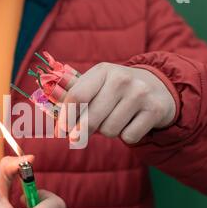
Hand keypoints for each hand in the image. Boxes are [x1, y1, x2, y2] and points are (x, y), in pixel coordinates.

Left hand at [57, 63, 175, 143]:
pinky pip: (129, 137)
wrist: (159, 87)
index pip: (76, 96)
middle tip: (82, 133)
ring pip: (109, 130)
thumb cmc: (117, 89)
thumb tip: (47, 102)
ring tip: (115, 119)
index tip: (61, 130)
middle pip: (91, 118)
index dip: (65, 117)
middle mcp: (122, 79)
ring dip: (108, 131)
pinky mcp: (155, 110)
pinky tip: (131, 123)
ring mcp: (140, 93)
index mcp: (102, 70)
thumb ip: (73, 92)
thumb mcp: (97, 83)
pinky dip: (127, 135)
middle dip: (84, 130)